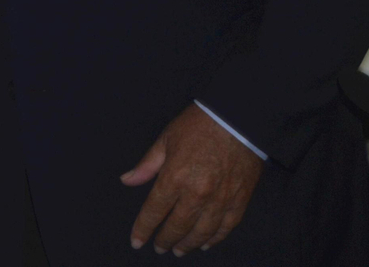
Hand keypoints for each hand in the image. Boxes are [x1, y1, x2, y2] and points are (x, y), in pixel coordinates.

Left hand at [121, 104, 263, 254]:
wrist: (237, 118)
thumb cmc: (198, 125)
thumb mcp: (165, 139)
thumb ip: (147, 165)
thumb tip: (128, 180)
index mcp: (175, 177)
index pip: (154, 211)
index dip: (143, 228)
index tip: (137, 241)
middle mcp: (197, 193)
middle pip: (178, 226)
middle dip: (165, 240)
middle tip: (159, 248)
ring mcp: (220, 199)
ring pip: (202, 232)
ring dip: (188, 244)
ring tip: (179, 250)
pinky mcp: (240, 200)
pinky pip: (226, 227)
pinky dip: (215, 238)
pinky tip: (206, 243)